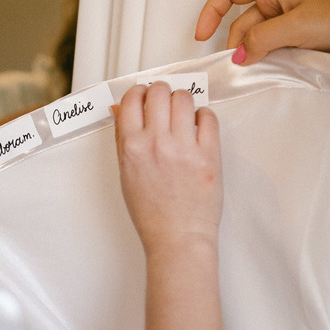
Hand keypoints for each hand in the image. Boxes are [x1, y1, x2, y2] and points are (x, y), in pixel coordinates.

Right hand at [114, 82, 222, 258]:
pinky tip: (199, 127)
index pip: (132, 99)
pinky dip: (203, 116)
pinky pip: (208, 117)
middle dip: (161, 93)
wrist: (177, 238)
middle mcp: (157, 143)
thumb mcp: (126, 174)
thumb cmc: (151, 213)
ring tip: (183, 116)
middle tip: (165, 103)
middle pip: (160, 91)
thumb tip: (121, 109)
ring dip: (183, 102)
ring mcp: (184, 148)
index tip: (144, 97)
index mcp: (131, 147)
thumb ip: (123, 138)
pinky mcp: (209, 155)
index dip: (139, 93)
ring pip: (184, 99)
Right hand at [194, 0, 329, 65]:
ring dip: (253, 56)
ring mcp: (287, 25)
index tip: (201, 36)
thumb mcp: (298, 25)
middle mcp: (277, 3)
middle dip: (236, 44)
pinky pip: (272, 52)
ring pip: (256, 41)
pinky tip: (270, 73)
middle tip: (239, 67)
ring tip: (259, 71)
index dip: (210, 11)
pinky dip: (267, 63)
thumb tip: (239, 55)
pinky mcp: (297, 43)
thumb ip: (263, 39)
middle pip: (240, 23)